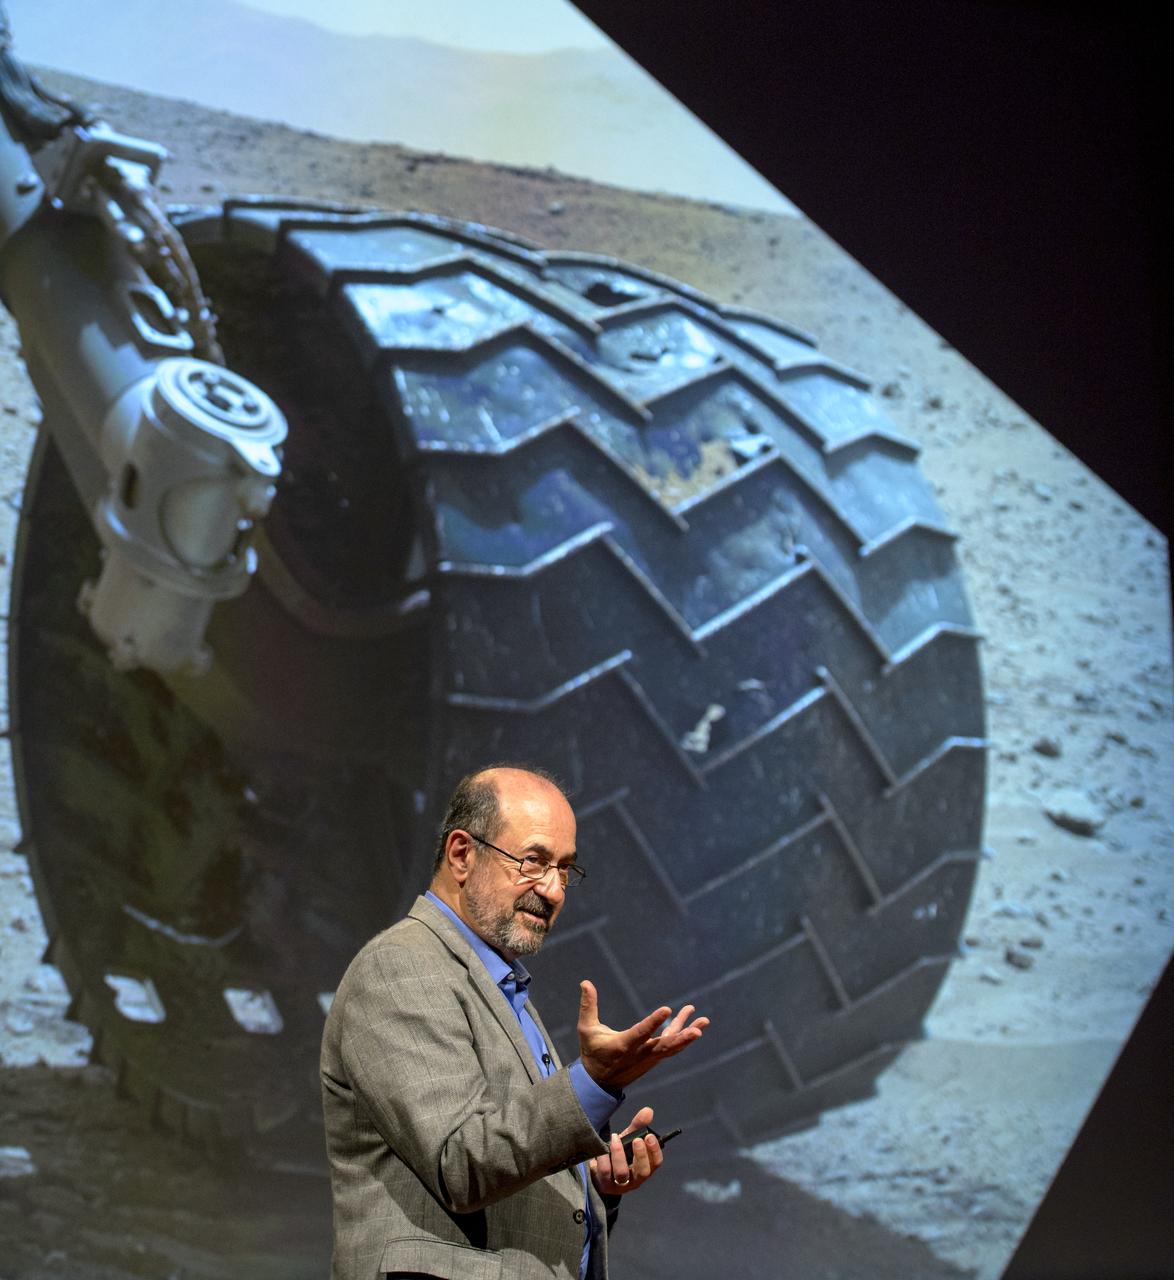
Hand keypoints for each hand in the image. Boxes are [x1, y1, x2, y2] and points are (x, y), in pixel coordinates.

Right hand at [578, 980, 708, 1090]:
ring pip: (672, 1046)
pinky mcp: (654, 1057)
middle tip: (698, 1031)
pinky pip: (671, 1046)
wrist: (599, 1083)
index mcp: (622, 1046)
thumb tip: (585, 982)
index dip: (653, 1022)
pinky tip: (694, 1023)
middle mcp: (639, 1054)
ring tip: (704, 1020)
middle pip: (664, 1047)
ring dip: (688, 1034)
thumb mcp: (586, 1029)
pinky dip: (683, 1035)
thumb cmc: (592, 1052)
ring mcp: (649, 1058)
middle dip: (681, 1038)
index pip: (640, 1033)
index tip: (667, 1009)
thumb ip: (588, 1006)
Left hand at [590, 1106, 661, 1195]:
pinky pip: (605, 1171)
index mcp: (645, 1167)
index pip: (656, 1163)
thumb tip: (648, 1111)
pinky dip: (604, 1157)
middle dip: (641, 1155)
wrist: (598, 1169)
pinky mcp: (605, 1185)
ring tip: (615, 1138)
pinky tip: (603, 1149)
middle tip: (637, 1139)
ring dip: (619, 1154)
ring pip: (622, 1173)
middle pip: (643, 1172)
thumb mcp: (628, 1139)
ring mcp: (620, 1185)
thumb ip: (638, 1126)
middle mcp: (635, 1179)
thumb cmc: (619, 1154)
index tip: (649, 1136)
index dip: (654, 1151)